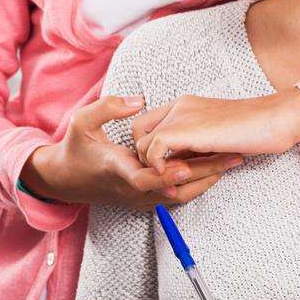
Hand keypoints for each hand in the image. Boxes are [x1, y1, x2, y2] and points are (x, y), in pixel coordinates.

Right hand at [22, 95, 241, 208]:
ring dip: (207, 180)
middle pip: (174, 189)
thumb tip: (136, 99)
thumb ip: (107, 108)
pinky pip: (178, 195)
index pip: (144, 178)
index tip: (186, 164)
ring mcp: (141, 198)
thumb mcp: (82, 122)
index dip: (167, 174)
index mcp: (117, 170)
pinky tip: (215, 166)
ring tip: (232, 159)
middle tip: (232, 157)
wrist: (67, 180)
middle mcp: (132, 189)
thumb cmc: (76, 149)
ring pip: (181, 196)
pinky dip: (198, 183)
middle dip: (205, 174)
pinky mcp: (148, 199)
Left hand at [131, 88, 299, 174]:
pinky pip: (154, 150)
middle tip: (167, 177)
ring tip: (176, 181)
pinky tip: (177, 177)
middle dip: (145, 159)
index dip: (151, 148)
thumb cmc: (257, 130)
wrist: (277, 118)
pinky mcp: (186, 130)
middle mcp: (179, 106)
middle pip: (138, 133)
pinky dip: (158, 168)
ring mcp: (181, 116)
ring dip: (153, 168)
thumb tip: (183, 165)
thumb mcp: (218, 135)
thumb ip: (198, 144)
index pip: (149, 124)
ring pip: (142, 144)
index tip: (168, 167)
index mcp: (186, 105)